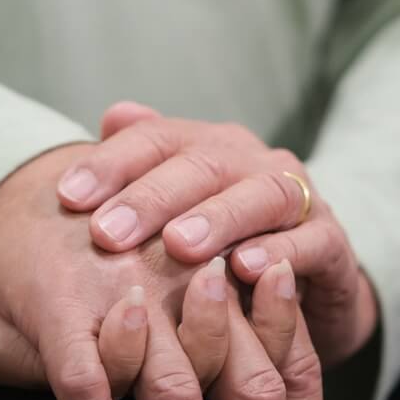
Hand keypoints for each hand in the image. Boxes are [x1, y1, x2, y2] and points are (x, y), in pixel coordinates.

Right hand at [0, 145, 328, 399]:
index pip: (290, 365)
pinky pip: (86, 384)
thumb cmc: (116, 247)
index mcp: (230, 278)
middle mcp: (187, 283)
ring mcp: (125, 292)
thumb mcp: (185, 280)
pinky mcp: (60, 302)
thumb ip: (230, 334)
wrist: (28, 193)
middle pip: (249, 385)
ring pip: (174, 394)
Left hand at [61, 104, 378, 364]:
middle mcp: (254, 161)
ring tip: (179, 246)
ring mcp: (300, 198)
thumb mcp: (181, 209)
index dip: (111, 163)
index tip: (67, 196)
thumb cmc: (225, 245)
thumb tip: (112, 115)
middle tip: (107, 233)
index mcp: (209, 146)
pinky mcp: (332, 242)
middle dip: (151, 197)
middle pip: (202, 163)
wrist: (307, 285)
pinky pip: (310, 242)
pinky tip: (245, 270)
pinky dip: (280, 254)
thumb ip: (146, 163)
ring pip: (260, 195)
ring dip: (217, 219)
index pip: (156, 138)